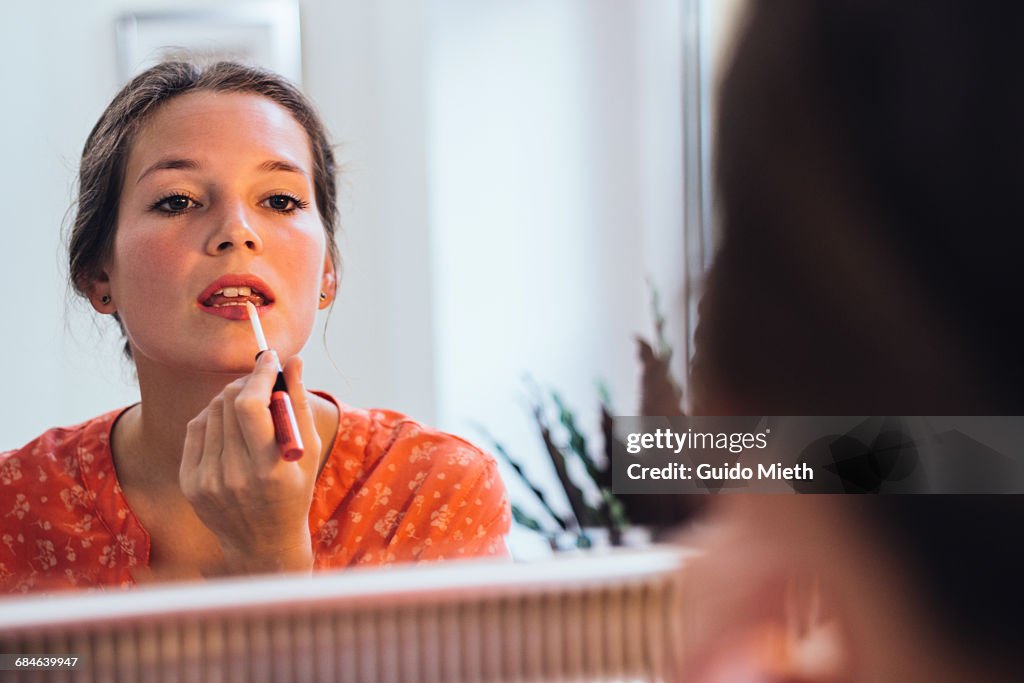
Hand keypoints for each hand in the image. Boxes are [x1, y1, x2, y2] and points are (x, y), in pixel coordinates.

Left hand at [180, 351, 321, 574]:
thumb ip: (299, 404)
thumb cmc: (294, 492)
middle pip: (228, 403)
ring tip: (251, 409)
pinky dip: (214, 417)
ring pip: (211, 411)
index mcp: (268, 469)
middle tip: (263, 381)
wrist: (262, 543)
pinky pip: (197, 429)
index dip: (259, 375)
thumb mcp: (307, 451)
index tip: (270, 359)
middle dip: (247, 383)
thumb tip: (293, 361)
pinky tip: (231, 427)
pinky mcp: (190, 482)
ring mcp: (207, 480)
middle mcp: (233, 475)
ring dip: (232, 399)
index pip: (250, 406)